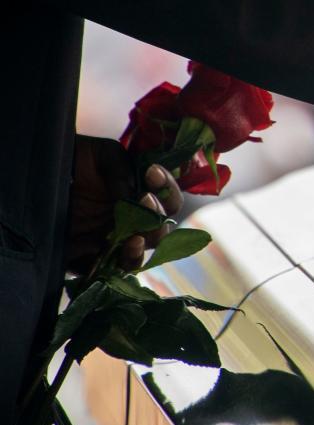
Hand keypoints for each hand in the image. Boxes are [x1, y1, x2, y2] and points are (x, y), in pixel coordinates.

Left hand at [67, 136, 183, 273]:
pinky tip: (114, 250)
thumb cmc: (73, 161)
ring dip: (143, 246)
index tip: (152, 174)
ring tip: (134, 237)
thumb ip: (122, 168)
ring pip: (140, 254)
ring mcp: (113, 241)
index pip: (168, 198)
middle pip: (160, 230)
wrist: (35, 176)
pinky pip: (111, 270)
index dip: (167, 188)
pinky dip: (117, 264)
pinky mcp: (90, 258)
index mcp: (141, 196)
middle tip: (145, 202)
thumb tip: (134, 195)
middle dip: (158, 218)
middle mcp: (132, 221)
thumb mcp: (101, 155)